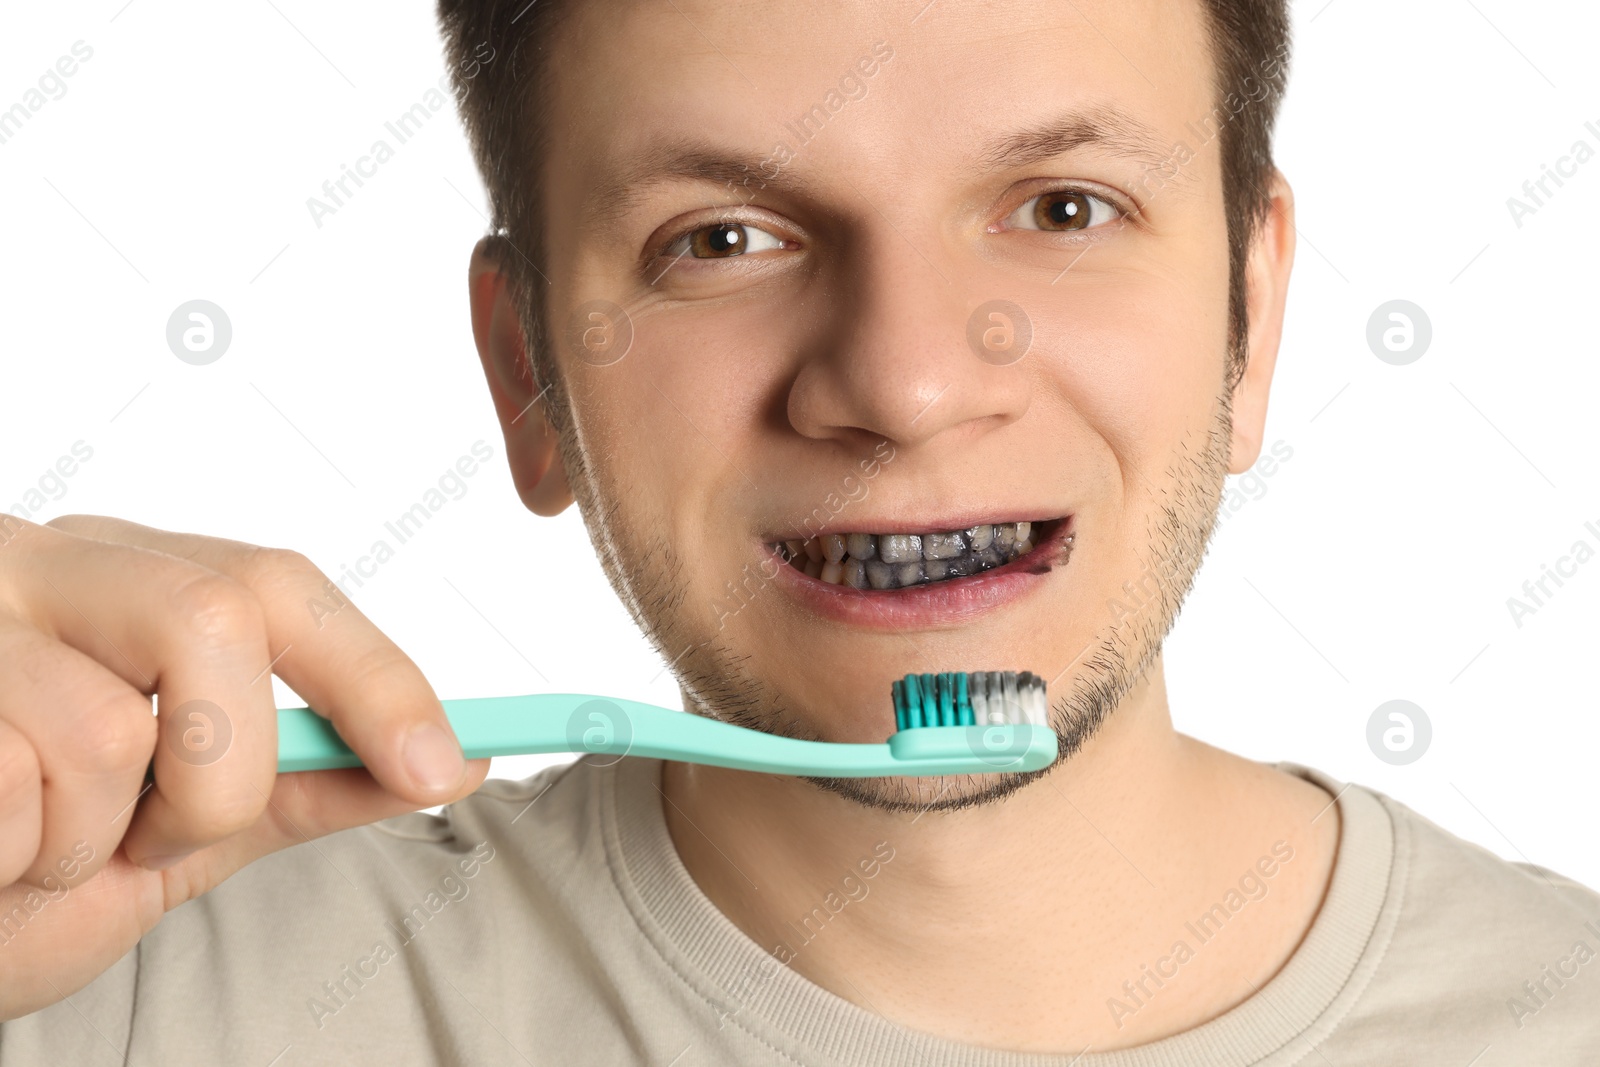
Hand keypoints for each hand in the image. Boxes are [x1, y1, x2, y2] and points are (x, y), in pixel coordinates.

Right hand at [0, 514, 489, 1019]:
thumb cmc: (29, 870)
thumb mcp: (186, 828)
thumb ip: (306, 783)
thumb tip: (453, 756)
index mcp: (125, 578)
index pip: (279, 586)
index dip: (374, 675)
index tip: (439, 765)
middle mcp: (42, 567)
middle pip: (218, 617)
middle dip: (227, 770)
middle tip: (168, 835)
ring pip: (113, 731)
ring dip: (98, 841)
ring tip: (43, 849)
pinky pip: (11, 786)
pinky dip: (17, 859)